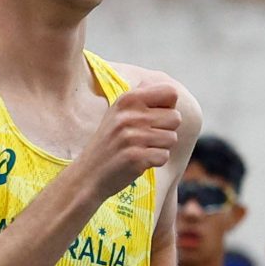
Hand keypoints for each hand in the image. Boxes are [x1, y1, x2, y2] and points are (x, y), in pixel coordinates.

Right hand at [78, 81, 182, 205]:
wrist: (88, 174)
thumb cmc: (109, 143)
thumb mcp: (117, 112)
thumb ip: (141, 98)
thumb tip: (170, 91)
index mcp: (127, 99)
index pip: (171, 92)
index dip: (169, 106)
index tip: (156, 116)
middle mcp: (130, 115)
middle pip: (176, 117)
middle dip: (167, 130)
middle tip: (147, 138)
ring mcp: (132, 137)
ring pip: (172, 138)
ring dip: (161, 147)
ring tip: (141, 149)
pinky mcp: (136, 158)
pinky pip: (164, 156)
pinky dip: (155, 161)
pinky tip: (139, 161)